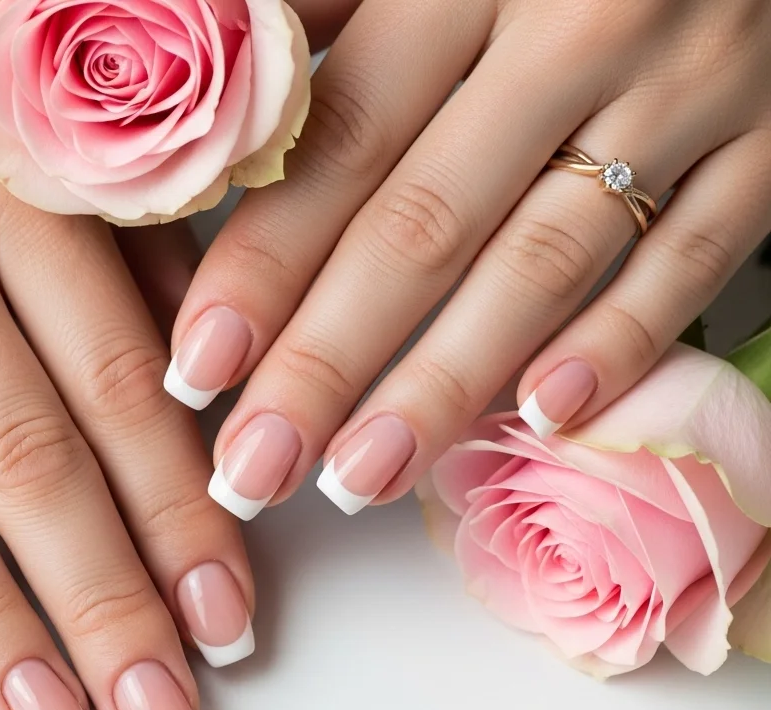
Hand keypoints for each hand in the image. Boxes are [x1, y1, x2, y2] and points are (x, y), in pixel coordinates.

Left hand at [168, 0, 770, 518]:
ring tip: (359, 478)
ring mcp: (690, 86)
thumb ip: (330, 18)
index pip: (342, 143)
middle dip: (328, 363)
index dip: (265, 266)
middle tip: (256, 468)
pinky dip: (620, 342)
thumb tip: (223, 131)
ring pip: (546, 261)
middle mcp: (578, 28)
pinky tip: (542, 417)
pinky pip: (696, 254)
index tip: (199, 369)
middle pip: (426, 225)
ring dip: (445, 385)